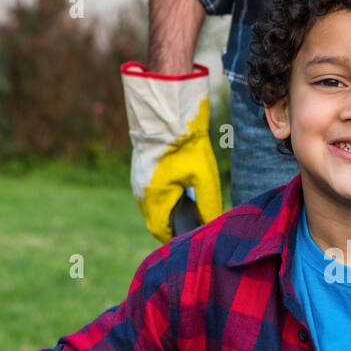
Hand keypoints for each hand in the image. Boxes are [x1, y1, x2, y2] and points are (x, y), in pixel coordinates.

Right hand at [121, 62, 224, 243]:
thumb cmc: (186, 145)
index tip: (191, 234)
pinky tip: (179, 187)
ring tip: (189, 203)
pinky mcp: (140, 170)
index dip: (176, 236)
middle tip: (195, 219)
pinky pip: (150, 192)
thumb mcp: (204, 176)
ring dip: (168, 208)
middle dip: (174, 223)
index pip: (160, 231)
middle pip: (155, 220)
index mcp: (154, 197)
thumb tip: (212, 224)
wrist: (168, 113)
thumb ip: (209, 204)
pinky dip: (164, 195)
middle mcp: (141, 192)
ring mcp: (138, 180)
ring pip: (152, 206)